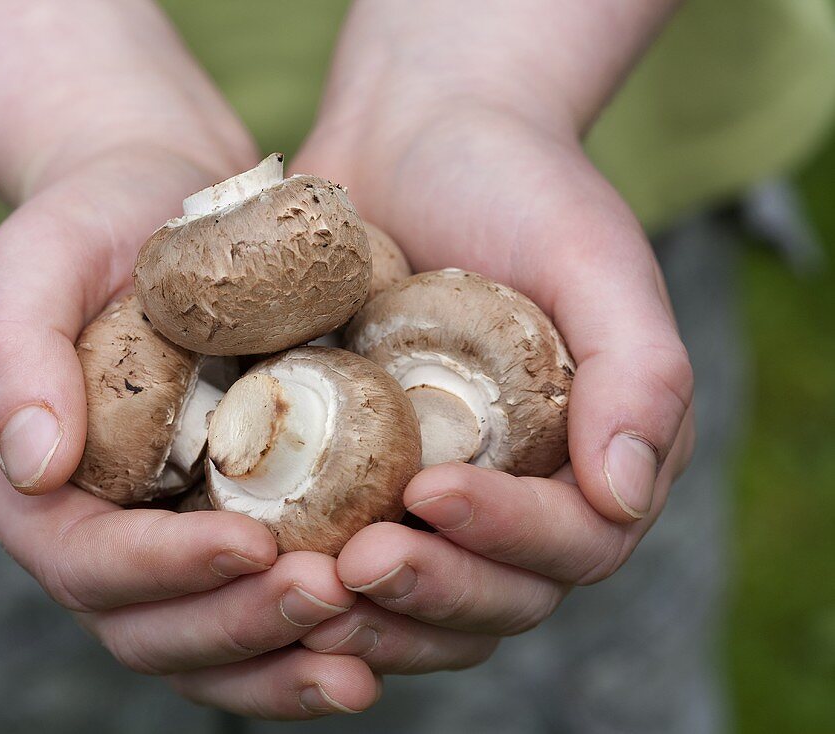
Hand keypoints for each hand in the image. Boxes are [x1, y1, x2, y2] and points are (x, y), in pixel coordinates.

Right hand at [0, 145, 380, 718]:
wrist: (167, 199)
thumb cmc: (97, 218)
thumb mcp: (38, 255)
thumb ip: (10, 352)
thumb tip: (34, 465)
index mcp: (19, 483)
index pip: (82, 561)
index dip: (165, 568)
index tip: (254, 543)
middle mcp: (82, 532)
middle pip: (146, 628)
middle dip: (237, 623)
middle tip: (331, 595)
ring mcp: (153, 539)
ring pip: (203, 646)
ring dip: (279, 658)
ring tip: (364, 651)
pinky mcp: (216, 527)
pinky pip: (252, 609)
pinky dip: (303, 641)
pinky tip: (371, 636)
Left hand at [291, 57, 693, 672]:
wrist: (416, 138)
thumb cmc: (516, 186)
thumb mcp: (593, 258)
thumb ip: (637, 373)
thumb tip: (625, 497)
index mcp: (596, 457)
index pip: (574, 543)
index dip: (509, 539)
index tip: (430, 492)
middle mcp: (526, 494)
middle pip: (497, 598)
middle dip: (432, 592)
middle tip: (354, 564)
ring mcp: (442, 494)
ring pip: (423, 604)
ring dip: (370, 615)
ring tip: (304, 585)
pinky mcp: (367, 480)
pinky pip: (348, 556)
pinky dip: (315, 580)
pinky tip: (264, 568)